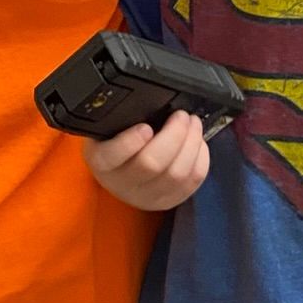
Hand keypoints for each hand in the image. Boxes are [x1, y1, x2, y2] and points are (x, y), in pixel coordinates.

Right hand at [82, 110, 209, 209]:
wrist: (121, 174)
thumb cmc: (117, 142)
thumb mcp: (109, 129)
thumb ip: (123, 119)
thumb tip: (153, 101)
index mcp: (102, 162)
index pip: (112, 156)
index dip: (130, 142)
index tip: (145, 127)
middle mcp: (122, 184)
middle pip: (152, 164)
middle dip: (174, 135)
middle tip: (181, 115)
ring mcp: (147, 196)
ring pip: (176, 174)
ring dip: (191, 144)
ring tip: (193, 124)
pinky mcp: (169, 201)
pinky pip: (193, 181)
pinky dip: (200, 158)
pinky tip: (198, 143)